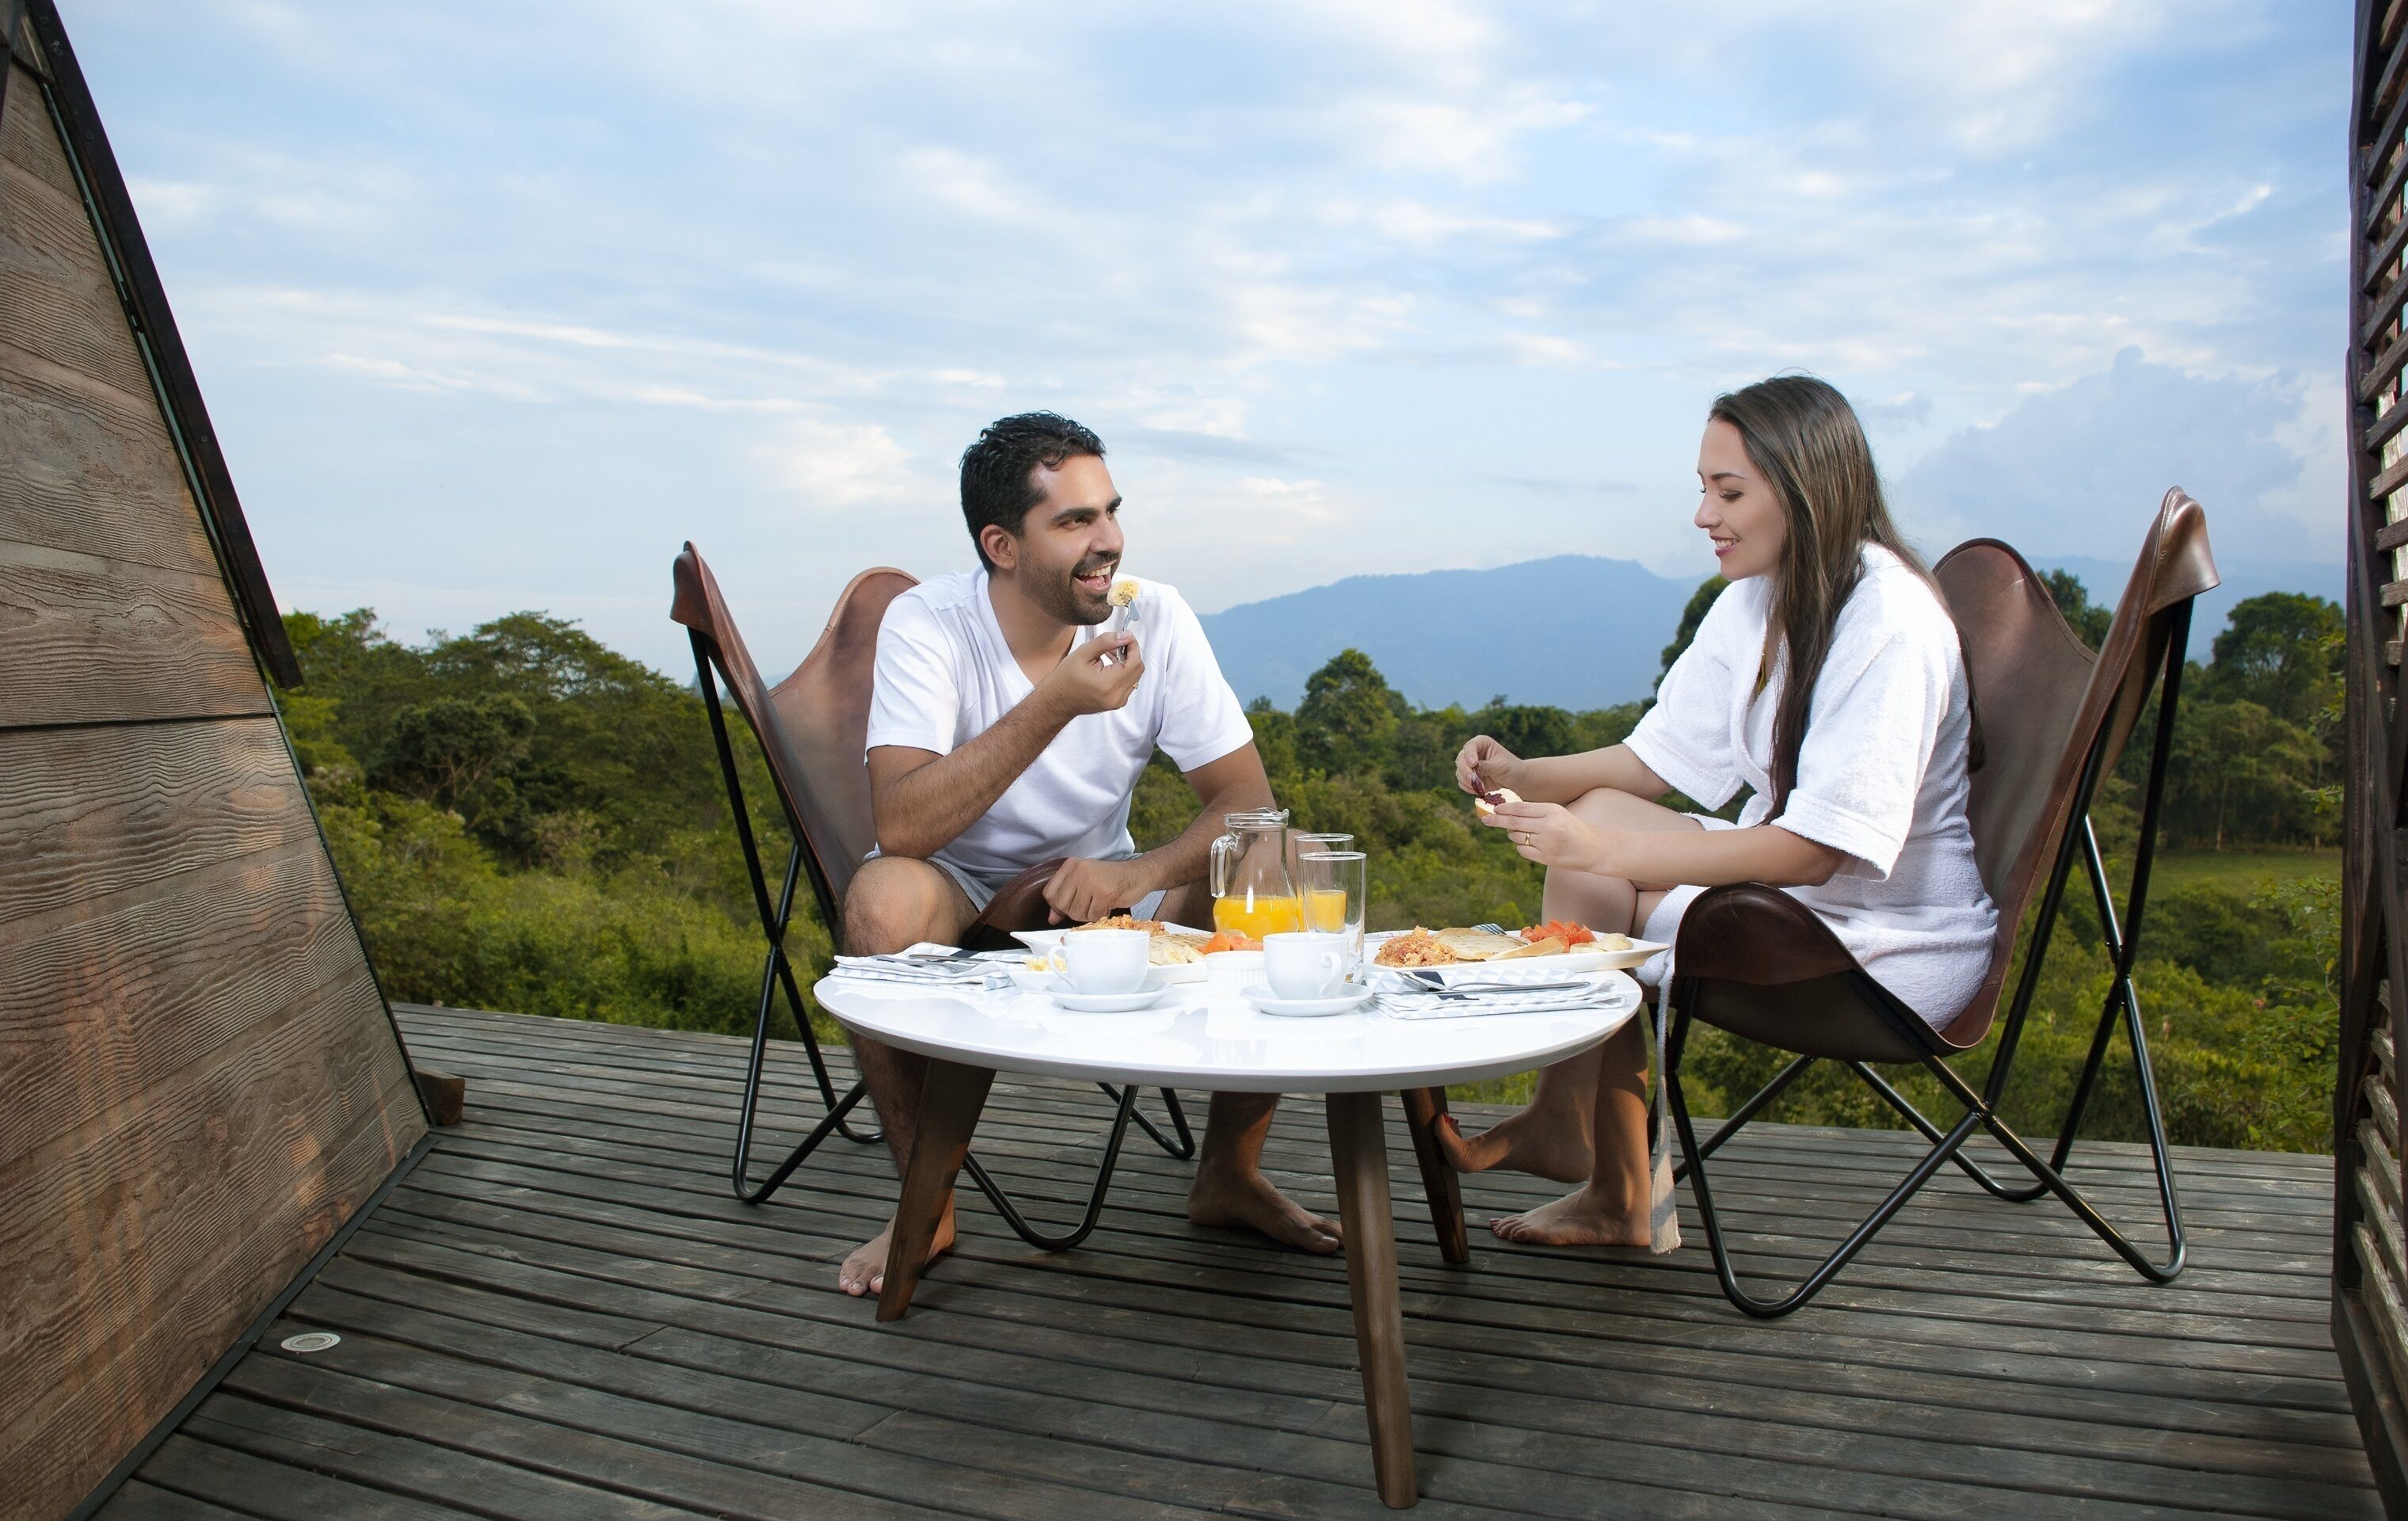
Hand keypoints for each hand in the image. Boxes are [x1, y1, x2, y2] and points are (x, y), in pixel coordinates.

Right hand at [1038, 632, 1144, 718]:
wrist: (1056, 701)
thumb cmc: (1065, 678)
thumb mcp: (1083, 653)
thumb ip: (1107, 642)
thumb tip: (1126, 635)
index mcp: (1108, 684)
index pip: (1135, 662)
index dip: (1133, 646)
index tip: (1126, 636)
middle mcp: (1116, 696)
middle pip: (1138, 669)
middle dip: (1131, 653)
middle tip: (1116, 644)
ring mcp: (1118, 702)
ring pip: (1135, 676)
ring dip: (1127, 662)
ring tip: (1109, 654)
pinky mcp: (1116, 703)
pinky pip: (1129, 684)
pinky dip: (1123, 672)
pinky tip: (1109, 665)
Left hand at [1044, 855, 1153, 924]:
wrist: (1138, 875)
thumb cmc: (1110, 880)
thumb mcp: (1084, 884)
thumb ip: (1066, 898)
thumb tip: (1051, 918)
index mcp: (1071, 865)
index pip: (1049, 893)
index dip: (1057, 905)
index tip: (1070, 905)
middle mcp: (1079, 870)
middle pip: (1061, 905)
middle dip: (1073, 911)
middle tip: (1088, 905)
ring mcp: (1091, 881)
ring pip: (1075, 912)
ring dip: (1087, 914)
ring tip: (1098, 904)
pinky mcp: (1104, 893)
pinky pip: (1092, 915)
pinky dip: (1099, 915)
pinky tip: (1106, 905)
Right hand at [1456, 734, 1523, 797]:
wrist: (1516, 779)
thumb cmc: (1511, 768)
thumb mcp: (1500, 766)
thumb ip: (1486, 766)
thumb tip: (1473, 767)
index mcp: (1482, 743)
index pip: (1470, 746)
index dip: (1469, 754)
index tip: (1473, 764)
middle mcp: (1474, 752)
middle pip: (1461, 759)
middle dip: (1465, 770)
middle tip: (1473, 779)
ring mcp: (1470, 765)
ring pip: (1459, 771)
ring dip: (1466, 780)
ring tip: (1477, 787)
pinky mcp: (1470, 776)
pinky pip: (1462, 781)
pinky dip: (1467, 786)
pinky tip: (1477, 790)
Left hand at [1478, 798, 1603, 873]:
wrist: (1594, 849)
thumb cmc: (1573, 829)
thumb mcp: (1558, 813)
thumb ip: (1536, 812)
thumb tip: (1507, 811)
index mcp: (1552, 811)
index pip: (1520, 808)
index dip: (1504, 808)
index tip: (1493, 809)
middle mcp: (1548, 826)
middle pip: (1514, 822)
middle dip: (1497, 820)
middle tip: (1485, 819)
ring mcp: (1547, 843)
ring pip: (1516, 837)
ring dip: (1513, 835)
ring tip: (1524, 834)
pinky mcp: (1546, 858)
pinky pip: (1523, 851)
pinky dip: (1522, 847)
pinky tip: (1531, 845)